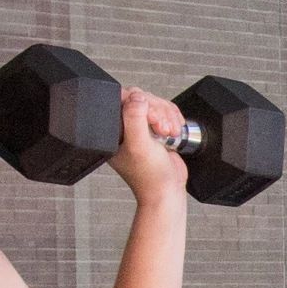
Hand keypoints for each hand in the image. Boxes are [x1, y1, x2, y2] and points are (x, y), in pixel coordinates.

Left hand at [110, 82, 189, 210]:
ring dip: (167, 116)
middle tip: (160, 129)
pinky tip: (173, 132)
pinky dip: (173, 119)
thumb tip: (137, 97)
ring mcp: (142, 128)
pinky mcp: (156, 130)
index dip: (140, 103)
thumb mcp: (139, 144)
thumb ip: (134, 117)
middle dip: (157, 111)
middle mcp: (125, 128)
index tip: (151, 118)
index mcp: (113, 130)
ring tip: (167, 133)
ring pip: (155, 103)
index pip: (122, 100)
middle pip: (141, 98)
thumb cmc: (150, 176)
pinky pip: (165, 111)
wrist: (168, 190)